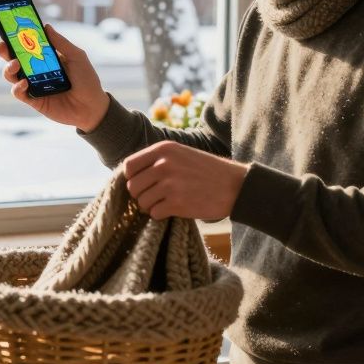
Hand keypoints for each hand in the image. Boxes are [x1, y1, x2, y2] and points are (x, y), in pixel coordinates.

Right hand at [0, 23, 109, 131]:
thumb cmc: (87, 80)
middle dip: (5, 51)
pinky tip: (24, 82)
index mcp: (45, 57)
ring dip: (8, 68)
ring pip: (12, 75)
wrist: (92, 107)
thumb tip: (46, 26)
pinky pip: (19, 93)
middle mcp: (36, 70)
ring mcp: (33, 85)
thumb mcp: (77, 57)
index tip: (8, 28)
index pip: (27, 45)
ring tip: (15, 64)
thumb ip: (61, 43)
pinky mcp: (34, 100)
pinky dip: (17, 87)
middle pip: (13, 58)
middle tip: (2, 46)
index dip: (16, 37)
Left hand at [124, 141, 248, 220]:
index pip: (129, 166)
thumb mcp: (181, 154)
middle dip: (141, 194)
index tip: (142, 183)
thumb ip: (157, 160)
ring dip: (150, 206)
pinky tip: (173, 209)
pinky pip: (154, 213)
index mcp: (164, 149)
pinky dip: (161, 214)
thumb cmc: (206, 170)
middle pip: (132, 186)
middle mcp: (164, 164)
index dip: (132, 177)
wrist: (234, 185)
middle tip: (154, 196)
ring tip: (165, 203)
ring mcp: (170, 184)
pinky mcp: (177, 203)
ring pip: (142, 202)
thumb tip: (130, 176)